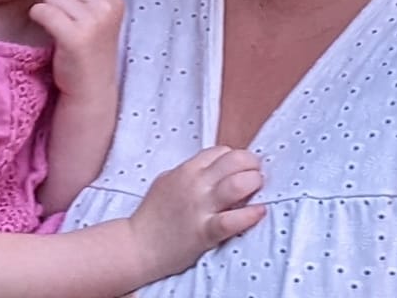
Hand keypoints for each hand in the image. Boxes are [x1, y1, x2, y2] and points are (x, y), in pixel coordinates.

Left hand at [29, 0, 123, 102]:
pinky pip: (43, 10)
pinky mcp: (74, 37)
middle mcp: (107, 7)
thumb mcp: (98, 13)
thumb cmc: (88, 47)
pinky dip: (38, 17)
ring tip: (58, 26)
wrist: (90, 87)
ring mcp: (93, 22)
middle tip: (61, 15)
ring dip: (47, 8)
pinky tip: (47, 29)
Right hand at [127, 145, 265, 279]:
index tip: (242, 170)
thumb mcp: (168, 182)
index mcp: (186, 170)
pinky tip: (259, 211)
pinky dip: (250, 215)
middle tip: (257, 176)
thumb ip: (190, 174)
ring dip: (254, 183)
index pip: (221, 152)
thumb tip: (216, 171)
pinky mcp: (204, 232)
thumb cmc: (153, 216)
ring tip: (259, 190)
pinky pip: (232, 220)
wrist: (137, 245)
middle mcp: (194, 184)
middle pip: (234, 161)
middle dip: (252, 165)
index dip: (236, 159)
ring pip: (237, 184)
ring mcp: (199, 207)